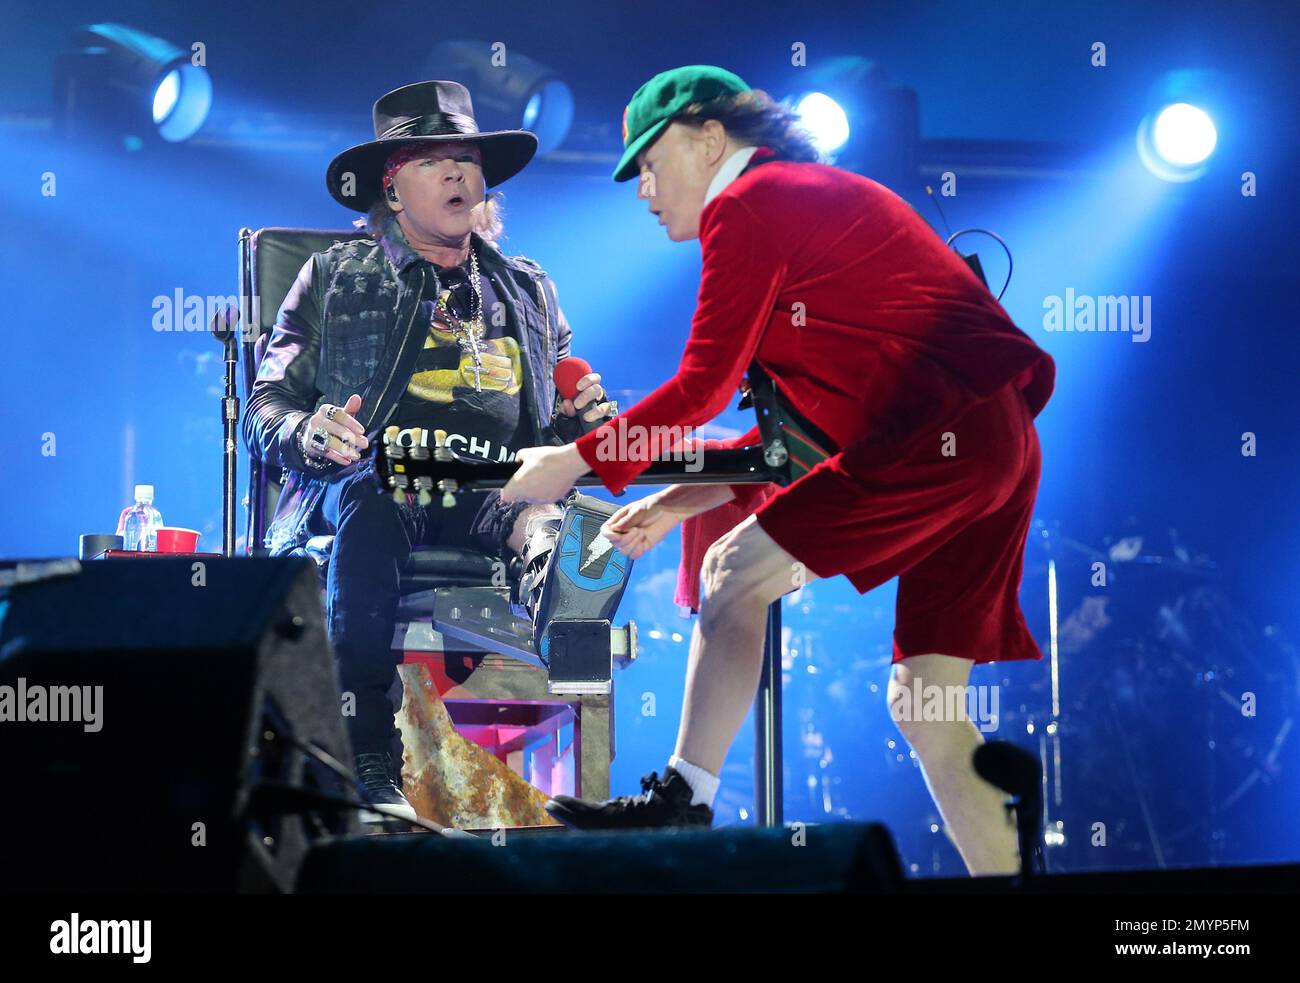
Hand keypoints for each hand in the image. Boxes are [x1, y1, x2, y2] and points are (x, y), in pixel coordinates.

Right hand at [304, 393, 368, 465]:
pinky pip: (325, 452)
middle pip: (335, 428)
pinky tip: (347, 461)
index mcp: (325, 410)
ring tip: (356, 455)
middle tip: (364, 443)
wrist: (310, 433)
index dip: (350, 422)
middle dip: (351, 437)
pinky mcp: (310, 445)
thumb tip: (357, 398)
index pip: (338, 414)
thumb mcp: (340, 415)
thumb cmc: (331, 423)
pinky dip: (337, 457)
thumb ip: (350, 408)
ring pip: (329, 441)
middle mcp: (317, 420)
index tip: (362, 430)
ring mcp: (312, 433)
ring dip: (344, 449)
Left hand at [501, 444, 589, 503]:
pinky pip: (544, 497)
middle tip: (528, 476)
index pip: (506, 496)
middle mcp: (529, 495)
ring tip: (541, 477)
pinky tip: (549, 480)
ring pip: (532, 498)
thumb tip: (519, 463)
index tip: (509, 487)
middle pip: (519, 497)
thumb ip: (518, 460)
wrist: (569, 463)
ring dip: (533, 490)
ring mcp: (541, 499)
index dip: (507, 491)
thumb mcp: (526, 453)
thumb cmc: (549, 458)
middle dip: (522, 488)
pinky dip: (545, 491)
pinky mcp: (552, 500)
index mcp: (519, 485)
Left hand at [560, 371, 612, 422]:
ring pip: (605, 405)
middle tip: (577, 405)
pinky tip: (591, 420)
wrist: (576, 427)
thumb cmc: (571, 413)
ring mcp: (604, 406)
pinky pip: (606, 417)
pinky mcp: (607, 417)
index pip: (594, 379)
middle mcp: (599, 396)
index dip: (587, 380)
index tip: (578, 387)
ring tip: (585, 417)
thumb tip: (567, 403)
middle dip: (587, 396)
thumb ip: (565, 407)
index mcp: (590, 388)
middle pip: (598, 389)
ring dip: (595, 411)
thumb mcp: (566, 409)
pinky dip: (598, 418)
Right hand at [599, 485, 736, 558]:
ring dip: (633, 543)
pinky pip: (634, 555)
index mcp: (619, 520)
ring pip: (624, 551)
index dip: (609, 535)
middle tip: (637, 529)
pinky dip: (638, 550)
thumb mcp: (638, 510)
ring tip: (642, 533)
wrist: (669, 510)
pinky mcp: (642, 547)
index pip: (605, 532)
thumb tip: (615, 530)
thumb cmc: (653, 506)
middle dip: (626, 538)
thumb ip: (626, 521)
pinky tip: (644, 541)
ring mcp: (632, 540)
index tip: (618, 533)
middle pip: (614, 544)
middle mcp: (623, 531)